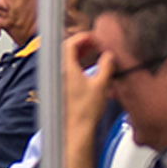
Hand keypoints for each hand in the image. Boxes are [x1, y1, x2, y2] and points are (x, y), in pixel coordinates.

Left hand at [62, 32, 112, 167]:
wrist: (75, 130)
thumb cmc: (85, 111)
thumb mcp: (102, 84)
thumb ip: (107, 66)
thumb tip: (109, 56)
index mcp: (66, 68)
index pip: (70, 43)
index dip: (82, 37)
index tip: (92, 37)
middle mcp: (58, 73)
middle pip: (64, 50)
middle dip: (79, 44)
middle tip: (91, 44)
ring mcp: (56, 81)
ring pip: (63, 61)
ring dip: (76, 55)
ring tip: (89, 55)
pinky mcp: (58, 90)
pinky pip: (64, 71)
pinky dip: (74, 66)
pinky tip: (85, 71)